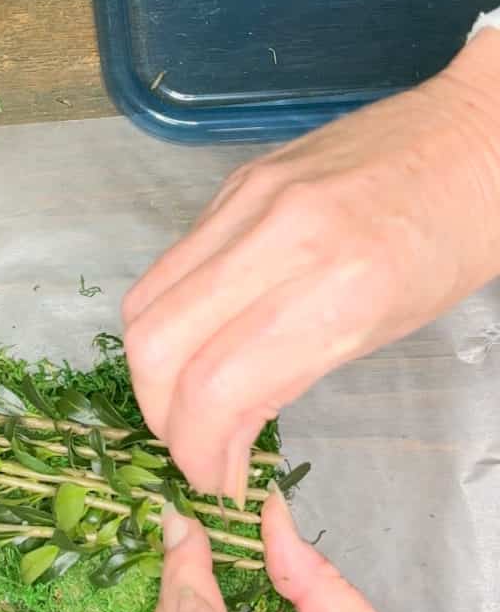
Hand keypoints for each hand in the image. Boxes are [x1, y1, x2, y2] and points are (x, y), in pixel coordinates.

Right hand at [123, 29, 499, 503]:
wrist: (472, 132)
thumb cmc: (459, 239)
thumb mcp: (390, 324)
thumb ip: (292, 368)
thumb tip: (225, 424)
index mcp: (339, 288)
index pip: (218, 385)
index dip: (197, 450)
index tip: (212, 479)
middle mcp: (276, 238)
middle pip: (155, 343)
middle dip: (158, 414)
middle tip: (189, 443)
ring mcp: (244, 201)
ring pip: (145, 302)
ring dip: (151, 369)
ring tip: (185, 397)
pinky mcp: (230, 184)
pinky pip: (170, 264)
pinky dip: (170, 317)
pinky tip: (200, 335)